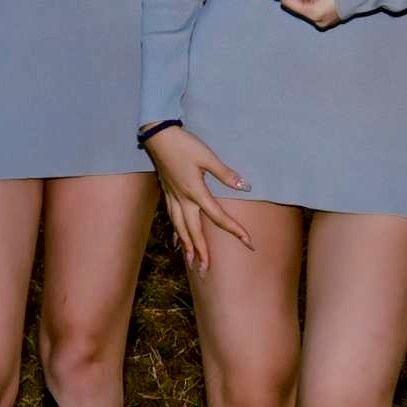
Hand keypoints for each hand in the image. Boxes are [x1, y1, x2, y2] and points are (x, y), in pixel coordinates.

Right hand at [142, 125, 252, 272]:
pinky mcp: (167, 193)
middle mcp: (183, 199)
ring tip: (191, 262)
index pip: (218, 216)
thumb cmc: (184, 144)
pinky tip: (176, 241)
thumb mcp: (207, 157)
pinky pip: (172, 219)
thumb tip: (245, 186)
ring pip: (180, 228)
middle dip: (201, 251)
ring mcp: (173, 198)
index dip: (234, 230)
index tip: (248, 242)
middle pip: (193, 231)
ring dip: (187, 246)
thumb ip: (226, 174)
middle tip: (206, 270)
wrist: (158, 136)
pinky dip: (176, 232)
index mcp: (195, 192)